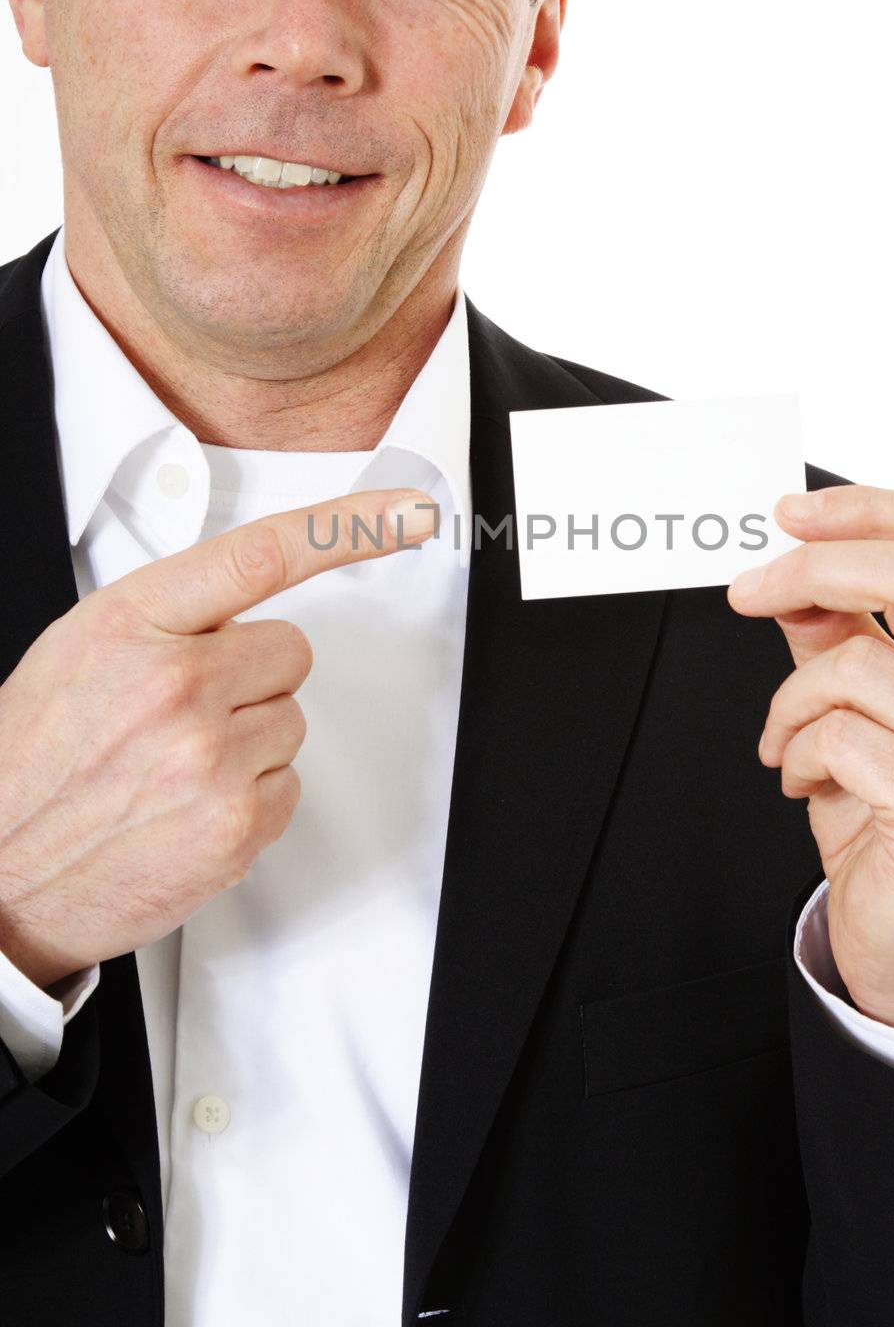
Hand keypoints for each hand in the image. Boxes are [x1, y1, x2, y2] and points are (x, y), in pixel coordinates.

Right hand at [0, 487, 436, 990]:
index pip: (261, 554)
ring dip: (247, 741)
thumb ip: (167, 616)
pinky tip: (185, 808)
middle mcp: (176, 684)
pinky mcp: (235, 825)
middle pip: (292, 651)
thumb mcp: (81, 651)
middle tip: (185, 713)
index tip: (410, 512)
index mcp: (132, 624)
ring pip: (291, 722)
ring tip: (172, 769)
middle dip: (252, 677)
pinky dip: (248, 798)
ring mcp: (209, 759)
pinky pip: (288, 785)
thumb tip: (241, 606)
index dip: (348, 526)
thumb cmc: (34, 761)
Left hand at [727, 486, 893, 1058]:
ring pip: (857, 661)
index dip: (865, 508)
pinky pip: (840, 735)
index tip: (786, 512)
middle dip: (810, 568)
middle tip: (746, 591)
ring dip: (791, 700)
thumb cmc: (893, 808)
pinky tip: (802, 780)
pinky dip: (796, 750)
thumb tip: (791, 564)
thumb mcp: (864, 699)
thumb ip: (839, 627)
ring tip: (786, 739)